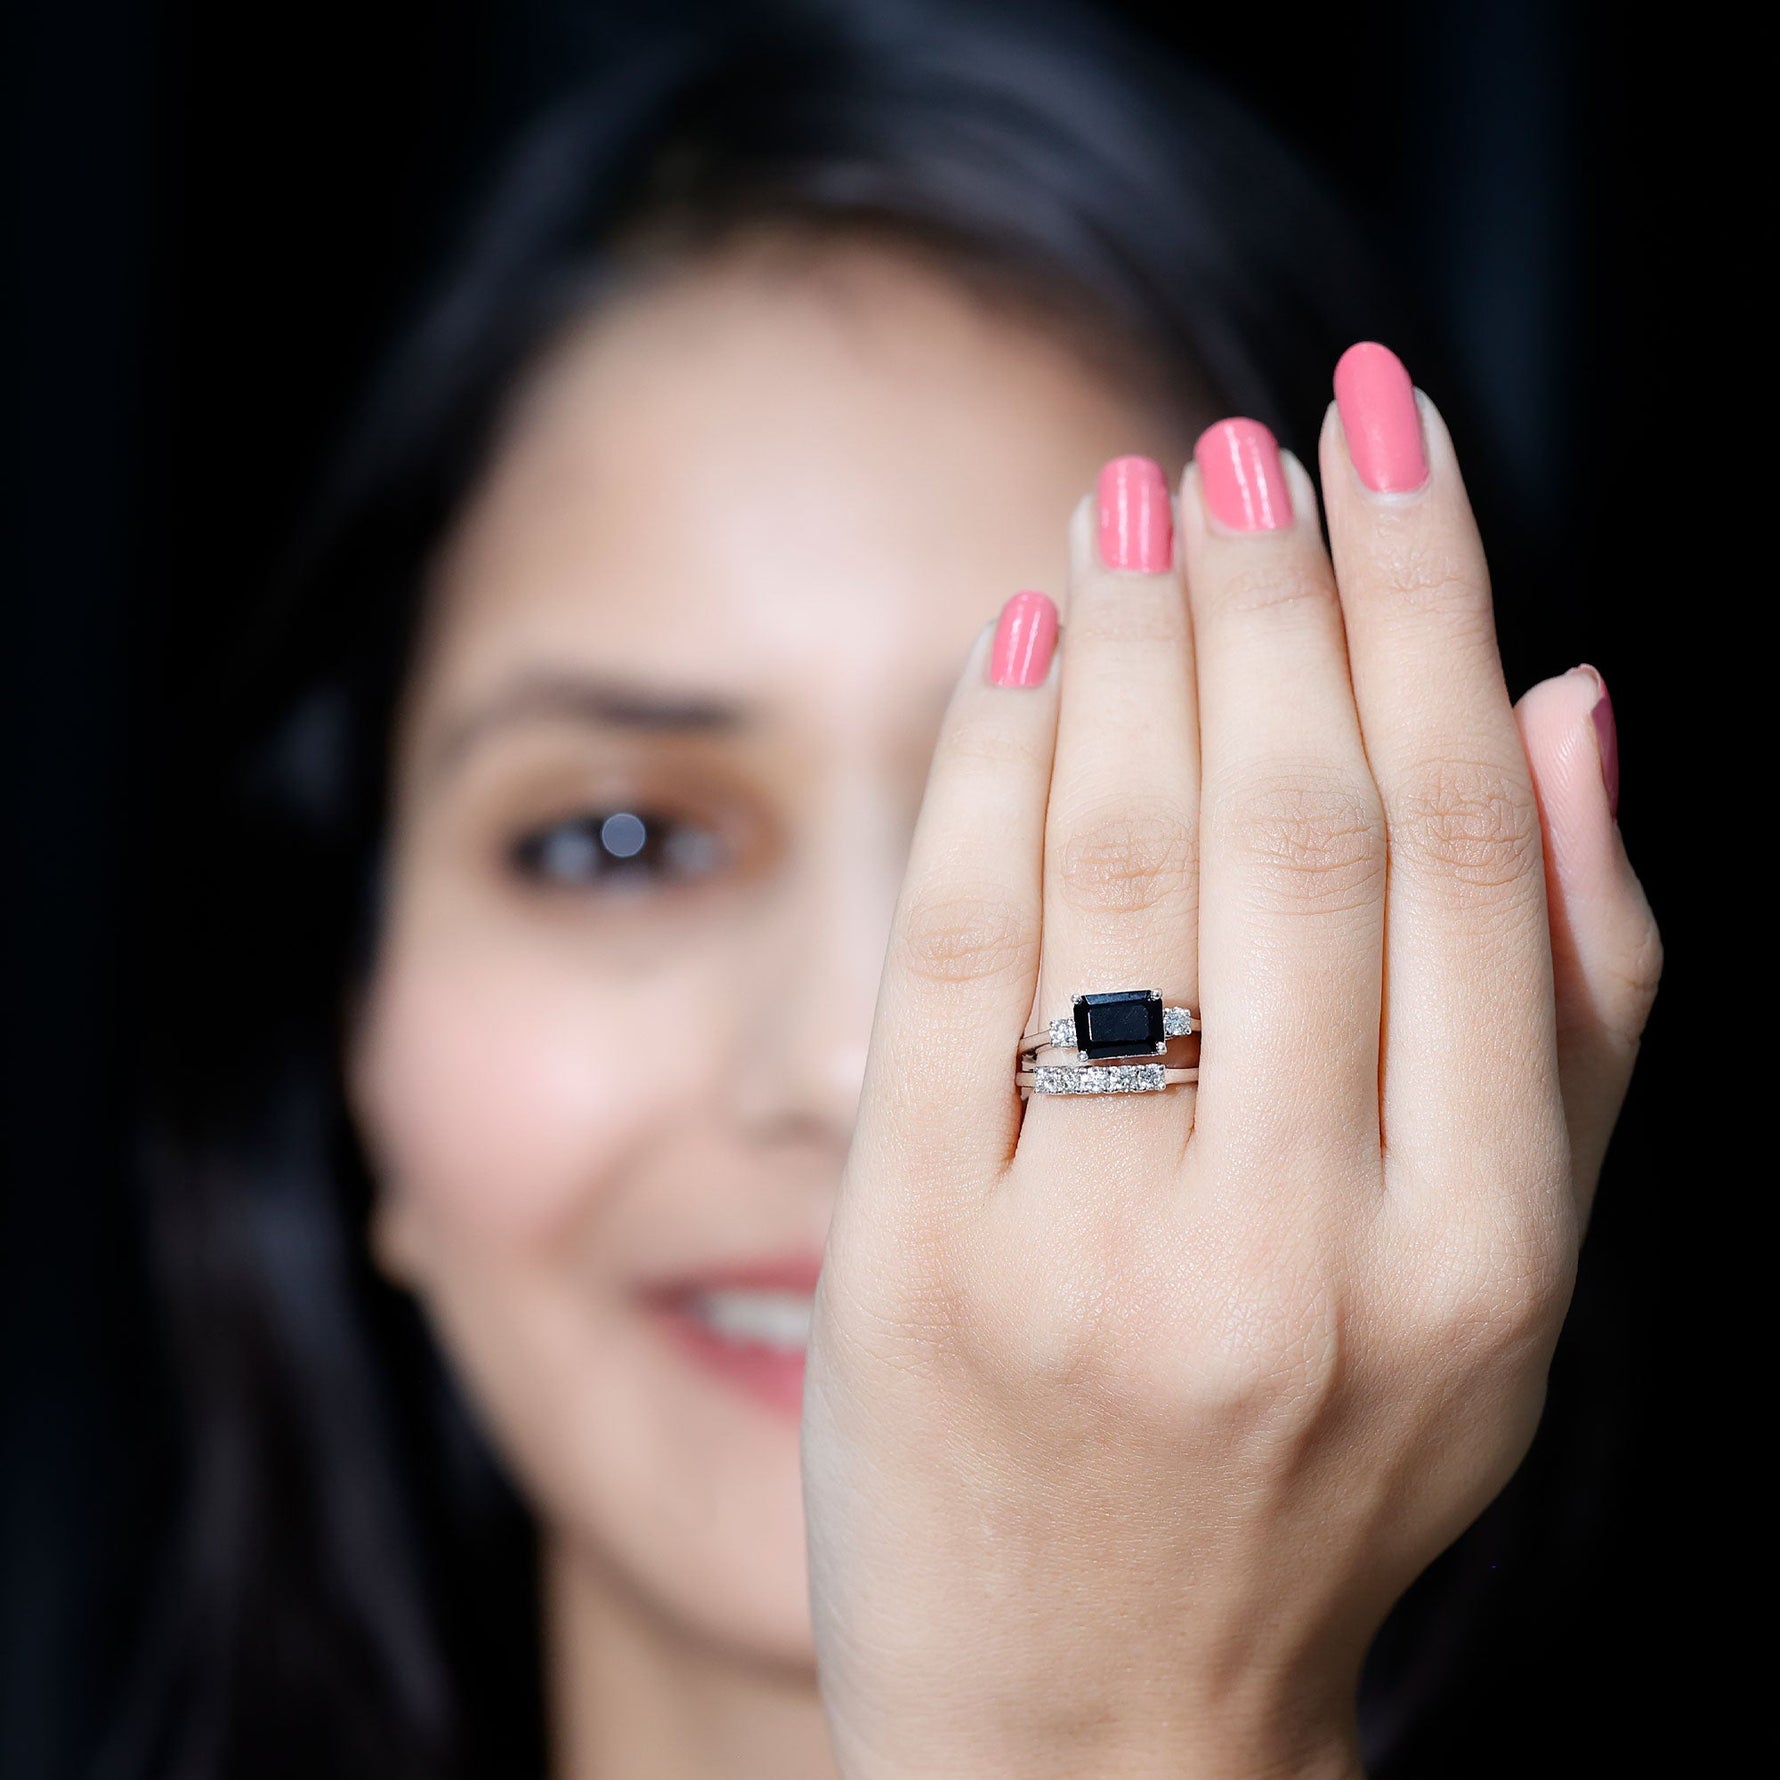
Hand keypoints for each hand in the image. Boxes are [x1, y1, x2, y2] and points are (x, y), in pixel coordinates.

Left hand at [801, 345, 1659, 1778]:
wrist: (1096, 1712)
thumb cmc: (1323, 1472)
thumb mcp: (1509, 1277)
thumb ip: (1569, 994)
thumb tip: (1572, 703)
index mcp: (1483, 1243)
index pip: (1452, 841)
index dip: (1423, 602)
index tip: (1386, 431)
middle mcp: (1302, 1246)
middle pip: (1292, 829)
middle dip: (1275, 593)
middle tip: (1245, 437)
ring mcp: (1094, 1261)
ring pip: (1125, 876)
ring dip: (1138, 651)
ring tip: (1136, 502)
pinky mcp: (918, 1271)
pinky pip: (955, 969)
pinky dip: (990, 779)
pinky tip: (1018, 651)